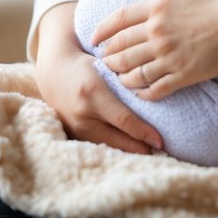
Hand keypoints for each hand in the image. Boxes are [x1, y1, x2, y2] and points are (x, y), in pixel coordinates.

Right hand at [34, 4, 162, 153]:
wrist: (55, 72)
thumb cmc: (87, 66)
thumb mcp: (107, 69)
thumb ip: (126, 84)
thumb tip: (156, 99)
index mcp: (93, 93)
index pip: (124, 120)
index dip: (144, 133)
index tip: (161, 142)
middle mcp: (82, 114)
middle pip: (118, 140)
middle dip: (141, 148)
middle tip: (162, 151)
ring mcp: (75, 128)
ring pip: (109, 147)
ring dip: (130, 151)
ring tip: (150, 150)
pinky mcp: (74, 135)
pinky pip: (100, 145)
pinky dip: (117, 148)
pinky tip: (132, 148)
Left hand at [90, 0, 217, 99]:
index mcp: (157, 8)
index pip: (118, 20)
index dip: (102, 30)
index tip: (94, 37)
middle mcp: (157, 32)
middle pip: (120, 47)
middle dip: (107, 55)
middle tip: (102, 60)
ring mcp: (169, 55)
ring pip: (132, 71)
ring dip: (120, 76)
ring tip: (116, 78)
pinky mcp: (183, 75)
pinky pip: (155, 87)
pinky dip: (143, 92)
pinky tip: (139, 93)